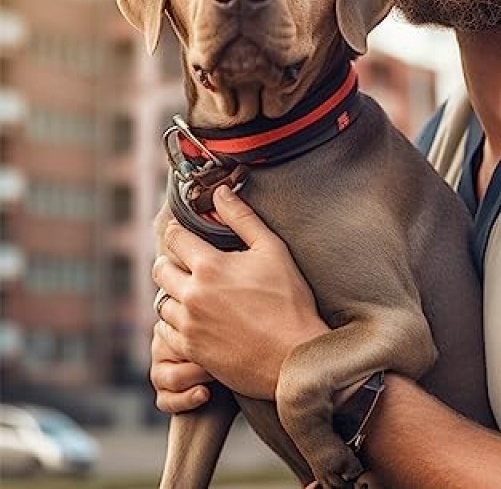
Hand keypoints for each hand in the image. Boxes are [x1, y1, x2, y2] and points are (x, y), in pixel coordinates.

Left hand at [152, 185, 328, 399]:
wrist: (292, 356)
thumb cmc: (288, 301)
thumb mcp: (272, 250)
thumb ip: (242, 218)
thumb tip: (221, 192)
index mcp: (209, 267)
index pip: (175, 238)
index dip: (179, 230)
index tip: (184, 231)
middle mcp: (191, 295)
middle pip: (160, 268)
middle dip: (172, 260)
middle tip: (189, 262)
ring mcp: (188, 326)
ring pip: (161, 301)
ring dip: (173, 293)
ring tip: (194, 291)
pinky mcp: (190, 351)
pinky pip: (165, 332)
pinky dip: (174, 322)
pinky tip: (195, 318)